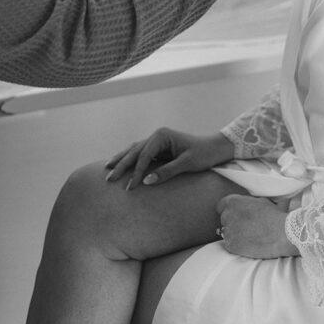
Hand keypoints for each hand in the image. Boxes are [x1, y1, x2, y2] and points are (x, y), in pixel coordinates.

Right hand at [104, 128, 233, 190]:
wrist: (216, 147)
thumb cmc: (204, 154)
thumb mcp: (187, 164)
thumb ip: (167, 172)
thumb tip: (145, 181)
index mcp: (162, 136)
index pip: (143, 156)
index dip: (135, 172)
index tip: (130, 188)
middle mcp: (158, 135)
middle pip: (134, 151)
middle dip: (121, 164)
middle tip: (108, 179)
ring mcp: (158, 140)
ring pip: (134, 150)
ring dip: (122, 159)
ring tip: (107, 168)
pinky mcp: (159, 146)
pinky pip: (140, 153)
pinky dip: (130, 158)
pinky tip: (120, 163)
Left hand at [216, 194, 297, 258]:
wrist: (281, 233)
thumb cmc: (274, 215)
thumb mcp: (260, 201)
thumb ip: (247, 203)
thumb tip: (246, 206)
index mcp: (234, 202)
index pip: (221, 206)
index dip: (229, 210)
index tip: (236, 214)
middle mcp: (227, 215)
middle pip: (224, 219)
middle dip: (233, 222)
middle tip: (246, 225)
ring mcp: (228, 231)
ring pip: (227, 232)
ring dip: (235, 234)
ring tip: (250, 235)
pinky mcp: (231, 245)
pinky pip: (230, 244)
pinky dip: (238, 245)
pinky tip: (250, 243)